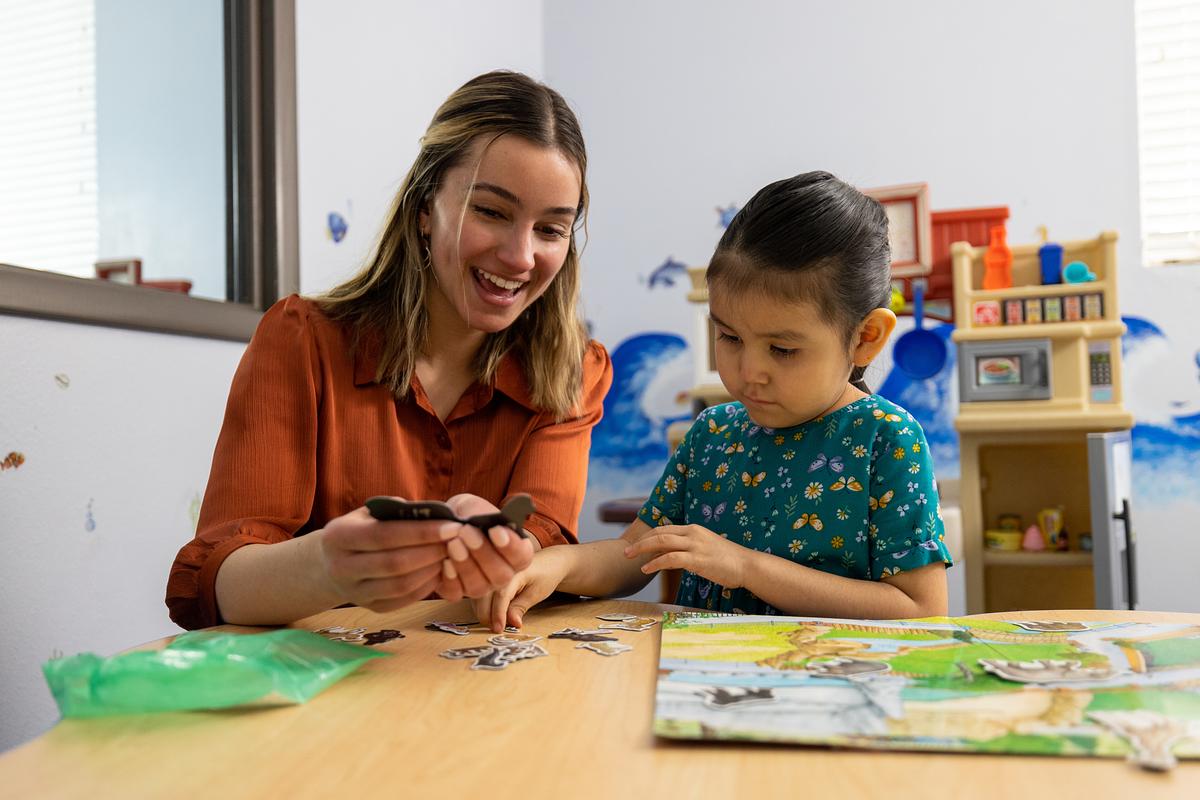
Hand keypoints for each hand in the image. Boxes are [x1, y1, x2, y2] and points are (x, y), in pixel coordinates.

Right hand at [318, 505, 457, 612]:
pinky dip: (426, 586)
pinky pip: (404, 599)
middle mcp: (340, 568)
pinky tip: (440, 570)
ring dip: (431, 569)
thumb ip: (397, 511)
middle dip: (431, 551)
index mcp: (338, 537)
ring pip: (401, 585)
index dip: (421, 532)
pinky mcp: (370, 608)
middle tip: (457, 540)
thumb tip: (435, 513)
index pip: (385, 535)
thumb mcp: (369, 513)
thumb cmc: (361, 529)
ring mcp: (354, 592)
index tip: (452, 526)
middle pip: (394, 563)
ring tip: (451, 554)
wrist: (331, 563)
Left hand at [432, 493, 535, 602]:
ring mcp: (480, 586)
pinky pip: (456, 592)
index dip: (510, 546)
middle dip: (483, 553)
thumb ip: (482, 513)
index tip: (495, 530)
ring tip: (454, 543)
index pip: (521, 556)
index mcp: (516, 553)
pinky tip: (445, 562)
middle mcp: (502, 574)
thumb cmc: (468, 515)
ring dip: (466, 564)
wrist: (446, 524)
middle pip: (501, 575)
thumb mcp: (476, 507)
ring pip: (479, 586)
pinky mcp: (457, 592)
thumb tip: (483, 521)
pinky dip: (451, 578)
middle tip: (467, 532)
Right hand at [472, 548, 570, 631]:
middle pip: (483, 596)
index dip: (498, 614)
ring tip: (496, 623)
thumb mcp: (537, 593)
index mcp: (513, 571)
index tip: (498, 629)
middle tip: (498, 629)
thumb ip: (521, 607)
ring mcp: (492, 573)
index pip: (500, 595)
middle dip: (487, 616)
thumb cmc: (545, 575)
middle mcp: (498, 570)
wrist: (548, 561)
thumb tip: (511, 623)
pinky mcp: (488, 579)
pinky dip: (482, 607)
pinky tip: (491, 614)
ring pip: (478, 597)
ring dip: (483, 612)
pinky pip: (479, 595)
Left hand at [623, 524, 749, 588]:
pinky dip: (655, 563)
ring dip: (642, 550)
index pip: (664, 529)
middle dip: (639, 542)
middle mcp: (692, 533)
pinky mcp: (697, 559)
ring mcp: (695, 545)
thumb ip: (687, 549)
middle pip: (659, 533)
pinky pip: (670, 558)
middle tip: (625, 551)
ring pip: (661, 542)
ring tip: (630, 558)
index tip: (635, 545)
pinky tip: (646, 569)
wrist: (746, 565)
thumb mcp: (705, 549)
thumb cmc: (727, 561)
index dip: (647, 537)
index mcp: (693, 529)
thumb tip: (668, 557)